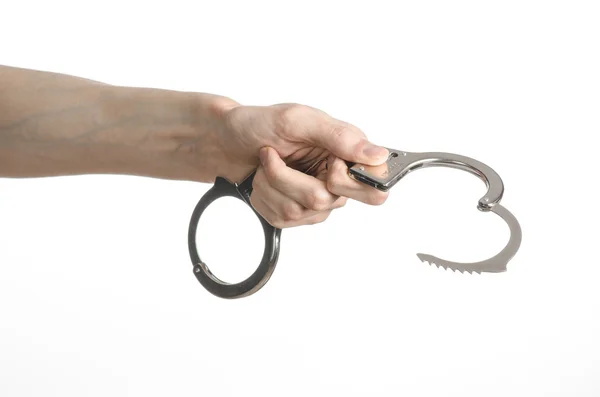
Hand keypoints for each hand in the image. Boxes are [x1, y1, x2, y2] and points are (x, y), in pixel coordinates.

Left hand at [213, 103, 389, 227]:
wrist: (226, 142)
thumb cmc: (261, 125)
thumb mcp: (299, 120)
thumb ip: (340, 137)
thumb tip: (377, 155)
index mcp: (348, 153)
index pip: (374, 186)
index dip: (347, 180)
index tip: (326, 163)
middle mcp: (337, 180)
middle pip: (329, 201)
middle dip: (291, 180)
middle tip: (276, 156)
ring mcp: (317, 202)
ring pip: (301, 211)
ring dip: (272, 185)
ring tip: (266, 164)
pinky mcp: (295, 216)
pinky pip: (282, 219)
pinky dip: (264, 197)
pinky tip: (263, 180)